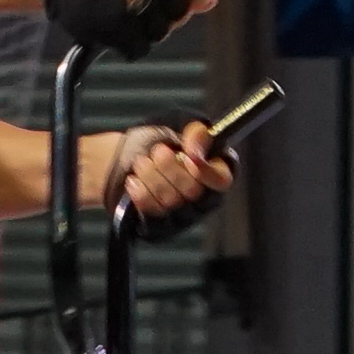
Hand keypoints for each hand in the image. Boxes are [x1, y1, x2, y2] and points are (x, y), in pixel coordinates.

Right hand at [48, 0, 218, 57]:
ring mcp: (138, 5)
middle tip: (139, 2)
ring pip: (160, 34)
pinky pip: (139, 49)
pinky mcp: (121, 28)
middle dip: (164, 14)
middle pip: (180, 13)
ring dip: (143, 29)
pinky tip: (113, 26)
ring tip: (121, 10)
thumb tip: (211, 0)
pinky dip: (127, 44)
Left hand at [106, 118, 232, 241]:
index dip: (206, 170)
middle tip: (158, 151)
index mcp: (217, 173)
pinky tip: (134, 180)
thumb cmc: (164, 142)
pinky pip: (153, 214)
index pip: (222, 180)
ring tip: (141, 162)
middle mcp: (204, 199)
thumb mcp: (182, 126)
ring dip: (152, 177)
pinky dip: (141, 194)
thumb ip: (196, 133)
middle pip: (193, 191)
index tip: (188, 155)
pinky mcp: (162, 226)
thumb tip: (196, 148)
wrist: (131, 156)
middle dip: (170, 167)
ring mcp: (183, 216)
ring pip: (171, 202)